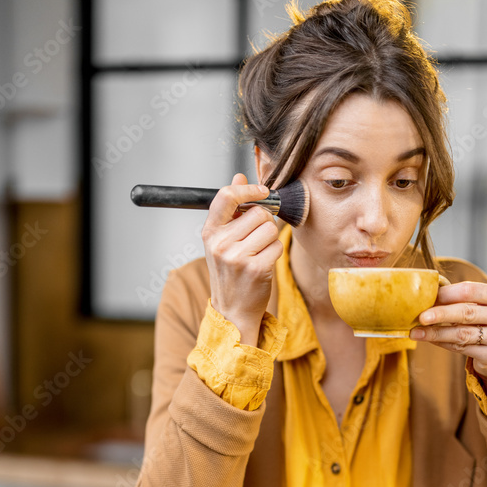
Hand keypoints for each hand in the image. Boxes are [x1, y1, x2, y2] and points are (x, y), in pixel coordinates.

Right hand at [202, 173, 282, 345]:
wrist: (232, 311)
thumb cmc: (230, 274)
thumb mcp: (222, 240)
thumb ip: (231, 208)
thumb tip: (240, 175)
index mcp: (210, 232)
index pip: (227, 195)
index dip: (249, 188)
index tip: (262, 191)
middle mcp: (220, 244)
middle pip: (258, 212)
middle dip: (264, 223)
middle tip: (257, 240)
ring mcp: (237, 257)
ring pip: (270, 228)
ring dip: (271, 239)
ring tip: (259, 253)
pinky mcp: (255, 268)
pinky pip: (276, 246)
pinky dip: (275, 253)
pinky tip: (264, 264)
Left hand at [411, 280, 486, 380]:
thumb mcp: (481, 306)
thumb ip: (461, 300)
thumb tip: (427, 298)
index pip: (471, 290)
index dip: (447, 294)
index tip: (428, 297)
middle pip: (467, 312)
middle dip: (440, 314)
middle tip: (420, 317)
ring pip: (462, 333)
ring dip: (436, 333)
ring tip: (416, 332)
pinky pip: (462, 348)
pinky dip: (443, 343)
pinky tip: (431, 340)